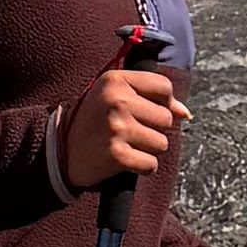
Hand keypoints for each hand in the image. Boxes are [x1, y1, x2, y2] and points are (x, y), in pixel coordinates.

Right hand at [61, 57, 186, 194]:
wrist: (60, 151)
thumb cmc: (94, 120)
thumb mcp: (114, 96)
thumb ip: (152, 98)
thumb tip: (185, 114)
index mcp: (116, 80)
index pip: (164, 87)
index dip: (164, 103)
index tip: (148, 111)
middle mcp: (117, 100)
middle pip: (166, 118)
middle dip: (154, 129)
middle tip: (131, 132)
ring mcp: (117, 127)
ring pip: (162, 143)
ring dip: (148, 149)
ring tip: (127, 145)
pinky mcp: (117, 154)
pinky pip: (150, 164)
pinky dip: (142, 167)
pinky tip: (126, 160)